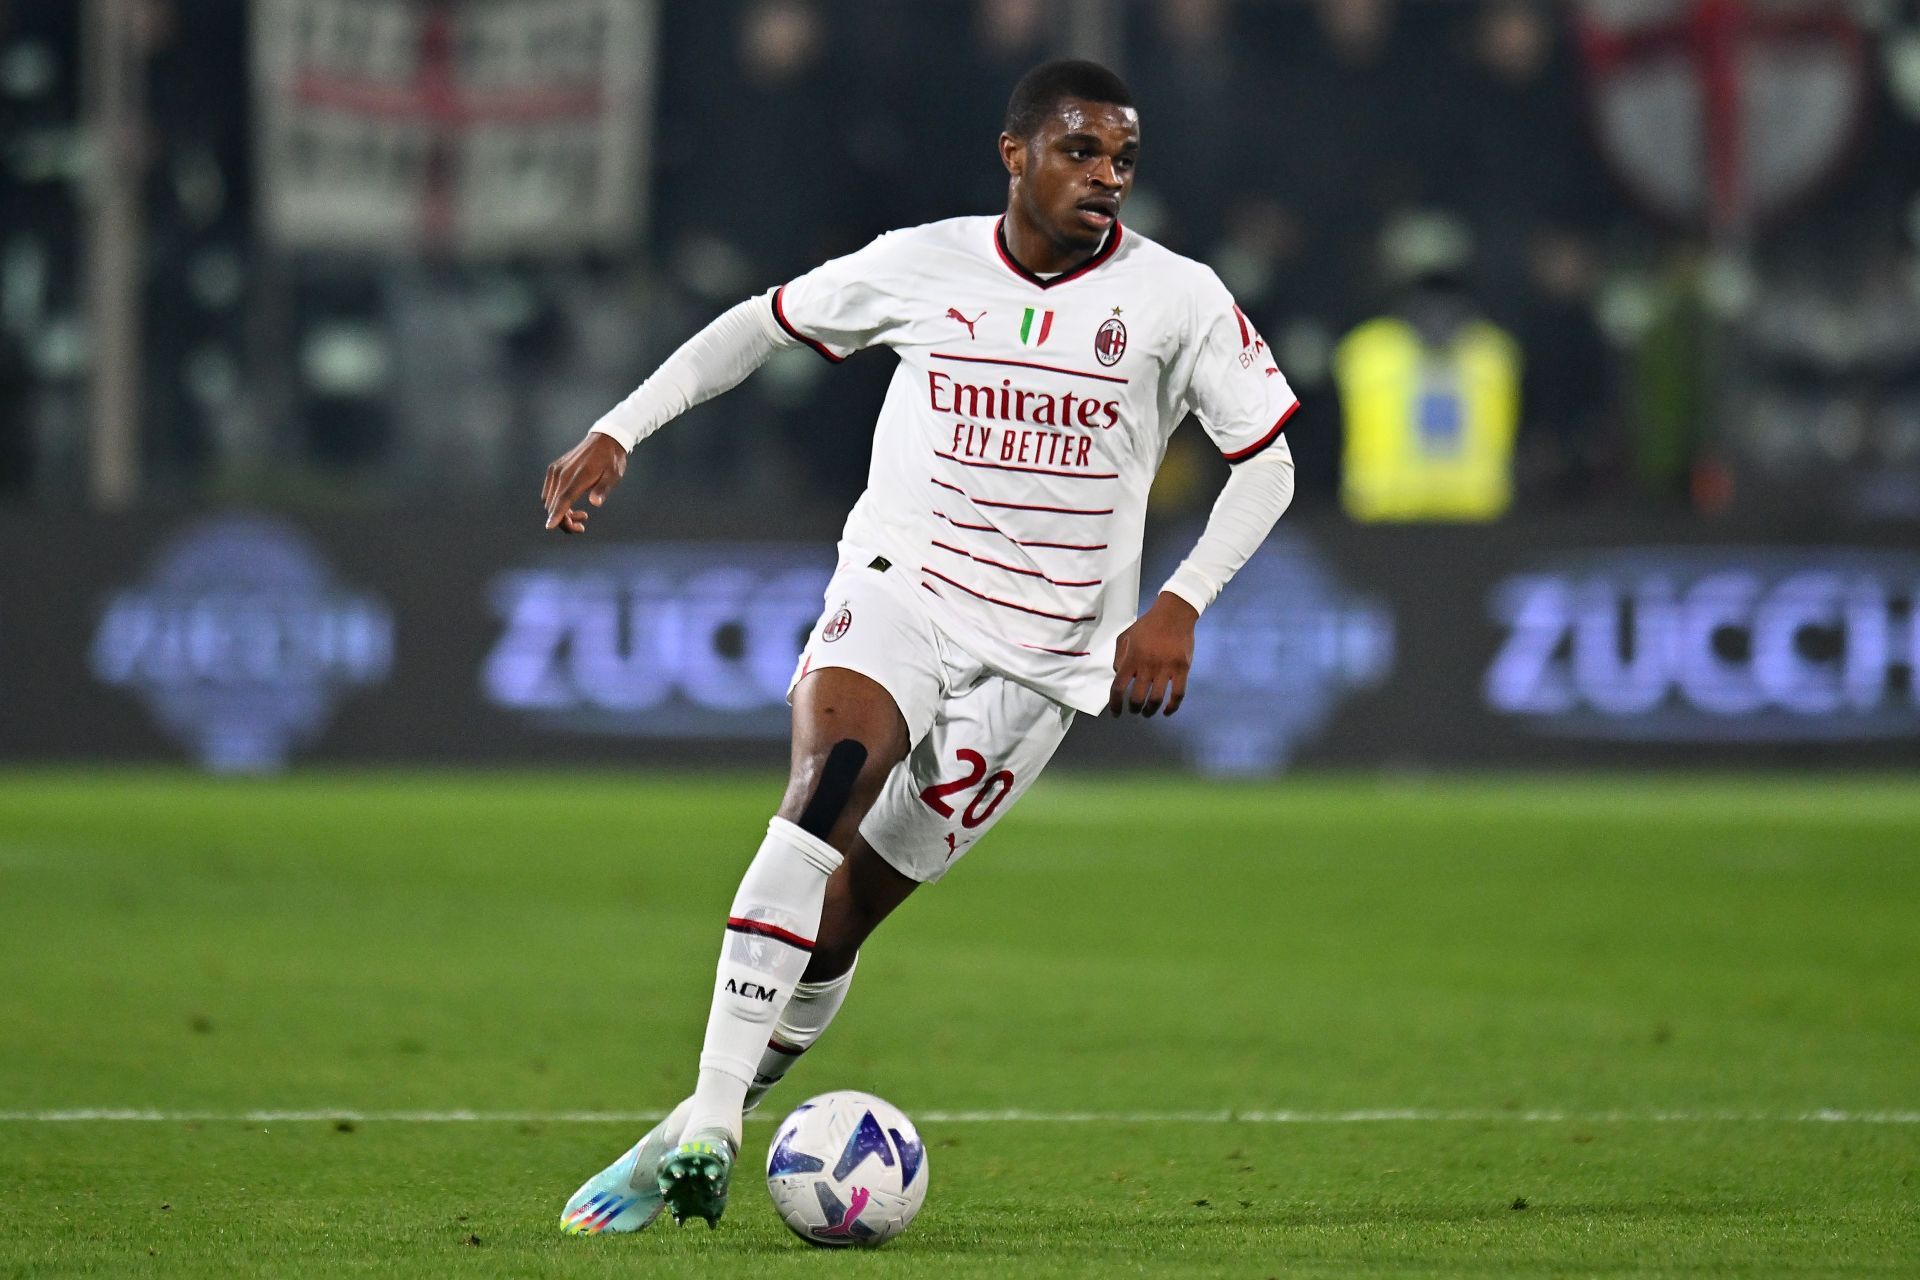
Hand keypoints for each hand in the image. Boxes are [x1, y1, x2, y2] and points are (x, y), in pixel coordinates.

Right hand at [542, 432, 627, 533]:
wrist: (604, 439)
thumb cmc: (611, 460)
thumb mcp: (613, 476)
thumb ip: (602, 489)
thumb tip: (596, 503)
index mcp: (578, 476)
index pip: (564, 499)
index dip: (557, 515)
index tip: (549, 527)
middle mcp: (562, 473)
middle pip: (554, 504)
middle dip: (564, 521)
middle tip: (582, 526)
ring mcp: (556, 470)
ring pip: (549, 500)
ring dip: (560, 513)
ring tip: (582, 515)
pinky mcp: (554, 469)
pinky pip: (549, 492)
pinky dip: (556, 503)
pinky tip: (571, 504)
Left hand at [1107, 592, 1197, 716]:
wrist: (1174, 614)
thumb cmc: (1148, 625)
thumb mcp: (1126, 636)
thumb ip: (1119, 656)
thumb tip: (1118, 675)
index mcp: (1131, 658)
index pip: (1119, 688)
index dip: (1115, 704)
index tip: (1116, 713)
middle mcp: (1147, 666)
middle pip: (1138, 698)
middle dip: (1134, 708)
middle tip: (1135, 710)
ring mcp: (1166, 668)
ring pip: (1156, 699)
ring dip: (1150, 710)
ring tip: (1147, 712)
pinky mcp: (1182, 669)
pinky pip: (1178, 694)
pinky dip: (1172, 707)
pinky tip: (1167, 711)